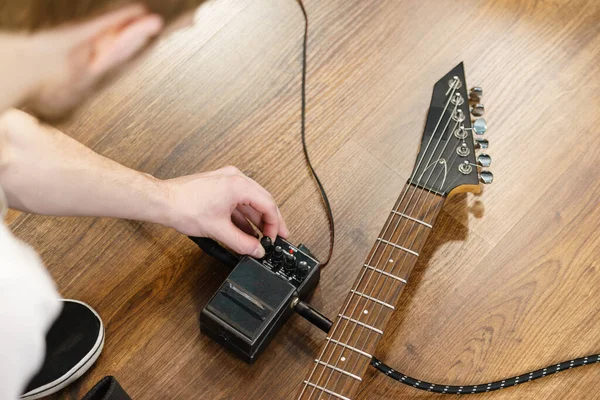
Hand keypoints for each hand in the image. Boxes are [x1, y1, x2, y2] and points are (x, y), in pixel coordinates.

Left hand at [159, 166, 288, 257]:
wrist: (163, 201)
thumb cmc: (184, 208)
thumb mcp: (218, 230)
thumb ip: (242, 243)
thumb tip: (256, 250)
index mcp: (238, 185)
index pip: (268, 204)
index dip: (274, 224)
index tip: (275, 238)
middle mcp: (235, 177)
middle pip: (262, 200)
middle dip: (270, 221)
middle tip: (276, 236)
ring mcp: (226, 179)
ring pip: (250, 200)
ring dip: (256, 219)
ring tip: (260, 237)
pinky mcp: (218, 185)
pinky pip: (238, 199)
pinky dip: (243, 214)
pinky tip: (245, 229)